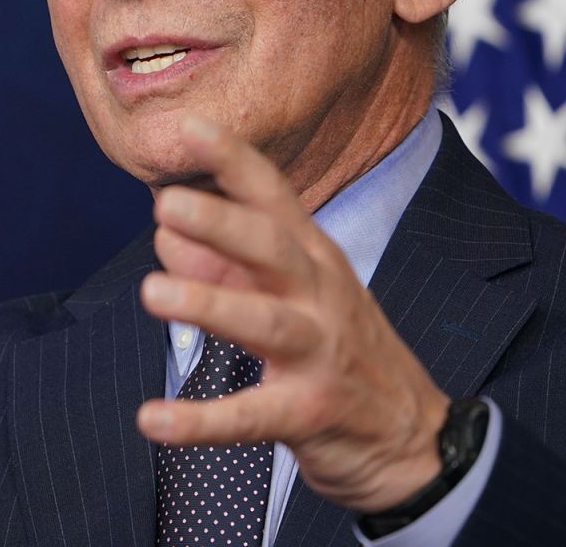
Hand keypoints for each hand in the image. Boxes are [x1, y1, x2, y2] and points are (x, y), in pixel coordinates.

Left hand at [135, 117, 447, 512]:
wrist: (414, 438)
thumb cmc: (340, 353)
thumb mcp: (292, 298)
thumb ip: (226, 266)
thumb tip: (164, 236)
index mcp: (314, 259)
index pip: (274, 197)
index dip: (233, 159)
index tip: (187, 126)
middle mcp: (321, 296)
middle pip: (273, 249)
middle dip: (222, 223)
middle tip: (167, 203)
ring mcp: (320, 353)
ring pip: (264, 322)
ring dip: (209, 304)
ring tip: (152, 291)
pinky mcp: (311, 412)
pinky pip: (250, 416)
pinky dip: (200, 420)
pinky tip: (151, 419)